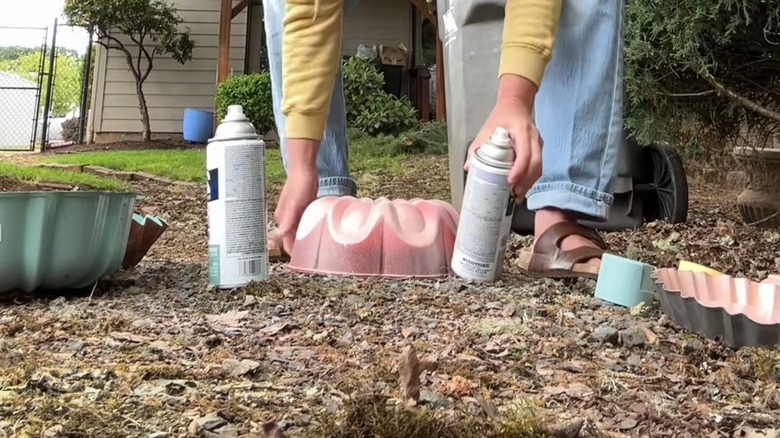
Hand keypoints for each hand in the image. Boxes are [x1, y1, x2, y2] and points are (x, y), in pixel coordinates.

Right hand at [274, 139, 319, 254]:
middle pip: (292, 237)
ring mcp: (294, 212)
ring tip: (314, 247)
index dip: (293, 252)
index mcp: (283, 219)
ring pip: (298, 230)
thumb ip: (288, 219)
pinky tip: (316, 230)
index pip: (286, 241)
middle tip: (312, 257)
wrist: (304, 168)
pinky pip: (304, 222)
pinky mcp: (301, 207)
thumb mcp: (294, 203)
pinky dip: (308, 228)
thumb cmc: (300, 185)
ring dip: (304, 238)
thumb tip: (282, 234)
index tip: (302, 262)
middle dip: (299, 247)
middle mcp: (286, 218)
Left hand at [465, 75, 542, 197]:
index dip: (519, 169)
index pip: (525, 153)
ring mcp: (539, 143)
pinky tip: (522, 187)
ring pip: (539, 167)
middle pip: (536, 164)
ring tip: (518, 195)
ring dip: (530, 183)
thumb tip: (468, 167)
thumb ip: (477, 148)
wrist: (515, 105)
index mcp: (522, 131)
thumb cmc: (501, 117)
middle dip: (526, 181)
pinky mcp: (539, 149)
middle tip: (514, 194)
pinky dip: (531, 178)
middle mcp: (534, 138)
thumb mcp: (486, 129)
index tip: (510, 181)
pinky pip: (538, 166)